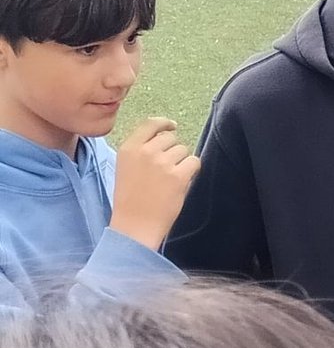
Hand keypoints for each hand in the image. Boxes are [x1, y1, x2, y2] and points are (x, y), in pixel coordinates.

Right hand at [110, 118, 200, 251]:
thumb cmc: (131, 198)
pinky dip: (192, 171)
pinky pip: (194, 162)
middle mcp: (145, 152)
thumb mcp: (126, 167)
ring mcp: (162, 163)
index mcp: (129, 148)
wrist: (134, 224)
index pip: (150, 123)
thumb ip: (141, 149)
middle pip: (171, 138)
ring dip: (181, 162)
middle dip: (173, 150)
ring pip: (183, 150)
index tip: (172, 126)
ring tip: (168, 180)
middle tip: (166, 170)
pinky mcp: (178, 176)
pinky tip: (181, 182)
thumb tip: (165, 132)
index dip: (164, 123)